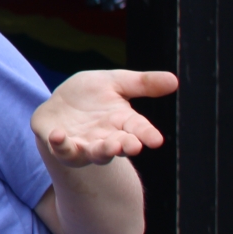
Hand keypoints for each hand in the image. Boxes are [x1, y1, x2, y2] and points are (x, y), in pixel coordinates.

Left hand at [33, 69, 173, 166]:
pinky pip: (62, 149)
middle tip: (132, 145)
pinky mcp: (62, 146)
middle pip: (119, 145)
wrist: (59, 105)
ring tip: (108, 147)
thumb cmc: (90, 95)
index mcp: (123, 122)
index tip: (156, 140)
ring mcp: (84, 145)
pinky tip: (58, 135)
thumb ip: (141, 83)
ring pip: (95, 153)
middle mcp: (106, 137)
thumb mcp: (114, 82)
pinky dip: (60, 144)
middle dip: (125, 146)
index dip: (147, 135)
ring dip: (101, 151)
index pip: (139, 129)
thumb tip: (174, 80)